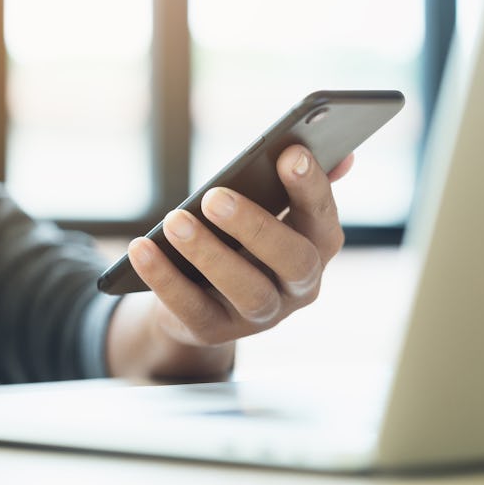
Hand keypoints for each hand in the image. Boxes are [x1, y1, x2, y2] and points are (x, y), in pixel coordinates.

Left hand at [127, 144, 350, 348]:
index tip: (291, 153)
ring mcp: (260, 315)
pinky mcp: (215, 331)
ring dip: (207, 253)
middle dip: (256, 226)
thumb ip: (296, 185)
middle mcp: (298, 287)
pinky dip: (164, 278)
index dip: (312, 189)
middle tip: (215, 196)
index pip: (324, 219)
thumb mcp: (266, 211)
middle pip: (293, 260)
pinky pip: (192, 308)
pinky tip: (141, 248)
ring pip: (245, 290)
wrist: (201, 294)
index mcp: (315, 248)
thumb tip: (342, 154)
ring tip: (174, 221)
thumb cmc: (239, 238)